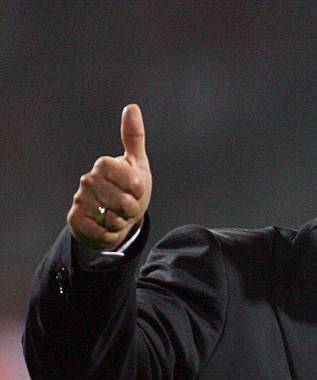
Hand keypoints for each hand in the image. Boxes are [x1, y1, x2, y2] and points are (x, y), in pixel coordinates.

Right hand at [67, 104, 151, 250]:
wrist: (113, 217)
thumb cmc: (129, 189)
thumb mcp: (137, 164)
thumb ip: (134, 137)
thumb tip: (132, 107)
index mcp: (104, 164)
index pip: (134, 182)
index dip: (140, 190)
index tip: (137, 189)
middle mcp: (88, 179)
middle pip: (125, 203)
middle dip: (133, 209)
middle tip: (128, 206)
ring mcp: (79, 199)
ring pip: (113, 219)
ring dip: (122, 222)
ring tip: (117, 215)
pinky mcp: (74, 219)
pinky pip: (101, 233)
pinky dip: (110, 234)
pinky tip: (107, 227)